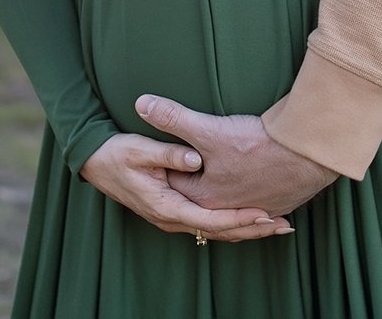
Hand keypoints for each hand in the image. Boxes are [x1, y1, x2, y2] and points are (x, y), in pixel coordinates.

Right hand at [77, 133, 293, 242]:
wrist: (97, 163)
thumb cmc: (117, 155)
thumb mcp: (139, 149)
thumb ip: (169, 153)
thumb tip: (195, 158)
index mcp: (166, 207)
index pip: (209, 220)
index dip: (238, 218)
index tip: (264, 213)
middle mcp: (172, 219)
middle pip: (219, 232)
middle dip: (252, 229)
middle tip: (284, 225)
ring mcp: (174, 218)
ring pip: (217, 231)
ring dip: (248, 229)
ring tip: (279, 225)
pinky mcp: (177, 212)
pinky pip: (211, 224)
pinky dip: (234, 224)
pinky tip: (253, 219)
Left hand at [137, 94, 337, 217]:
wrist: (308, 152)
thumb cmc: (257, 144)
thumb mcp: (208, 129)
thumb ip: (173, 118)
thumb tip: (140, 104)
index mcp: (206, 199)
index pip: (176, 183)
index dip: (168, 164)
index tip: (164, 149)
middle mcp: (229, 210)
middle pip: (203, 194)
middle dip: (194, 177)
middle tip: (188, 160)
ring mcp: (258, 210)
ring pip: (233, 201)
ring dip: (226, 191)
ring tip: (220, 176)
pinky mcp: (281, 203)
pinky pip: (259, 203)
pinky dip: (253, 194)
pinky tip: (255, 183)